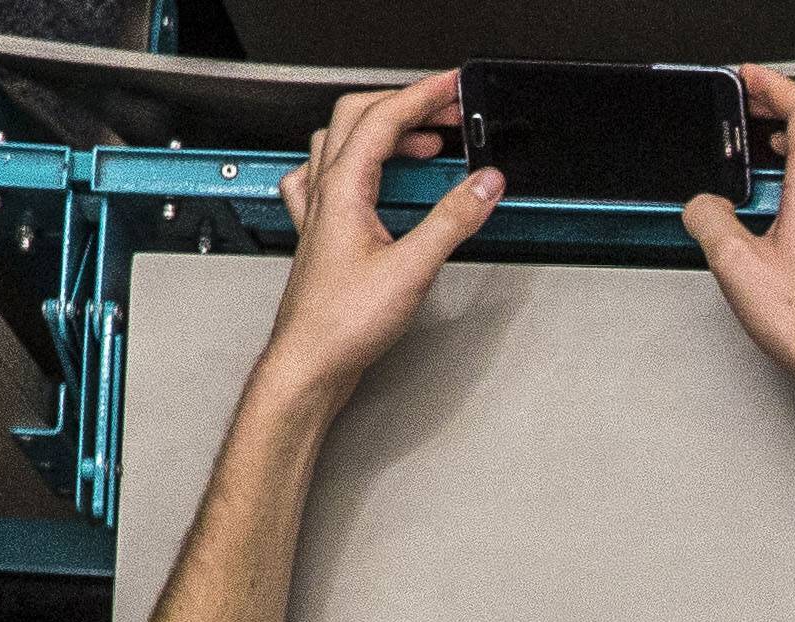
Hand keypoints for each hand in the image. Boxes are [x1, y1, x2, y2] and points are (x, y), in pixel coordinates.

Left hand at [254, 71, 498, 407]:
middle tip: (447, 109)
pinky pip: (325, 177)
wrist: (310, 360)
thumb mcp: (412, 269)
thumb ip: (451, 221)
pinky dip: (351, 163)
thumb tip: (483, 185)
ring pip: (341, 142)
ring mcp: (318, 209)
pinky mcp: (321, 232)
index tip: (452, 88)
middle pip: (358, 118)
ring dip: (383, 130)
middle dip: (406, 105)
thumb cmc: (343, 323)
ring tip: (423, 139)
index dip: (421, 97)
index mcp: (343, 189)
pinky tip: (363, 175)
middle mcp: (324, 191)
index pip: (383, 120)